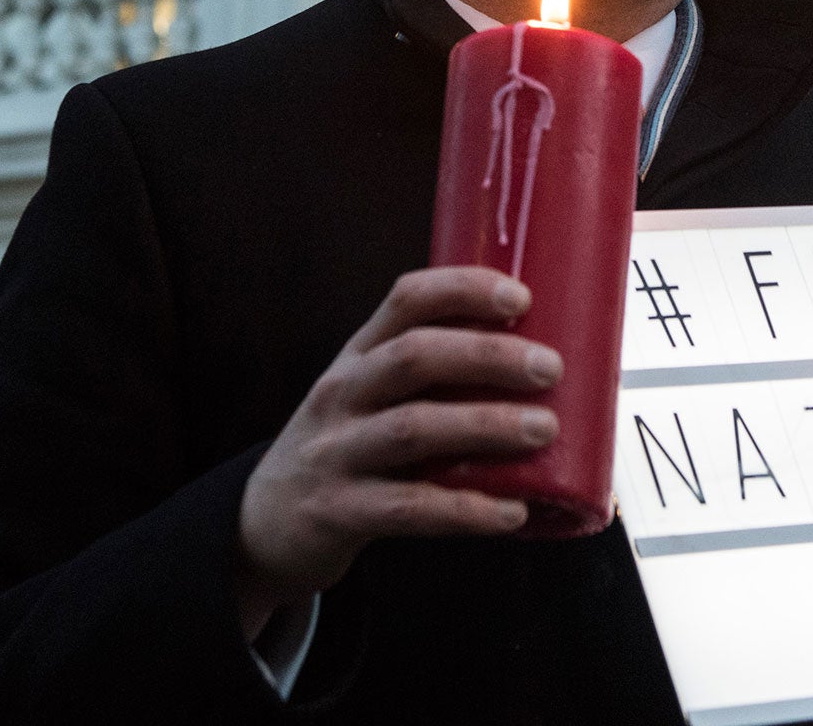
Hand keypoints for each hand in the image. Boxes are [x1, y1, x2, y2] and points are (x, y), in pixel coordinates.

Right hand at [234, 266, 562, 640]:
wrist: (263, 522)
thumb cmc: (347, 449)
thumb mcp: (369, 399)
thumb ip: (431, 381)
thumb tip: (537, 364)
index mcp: (357, 356)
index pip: (405, 301)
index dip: (462, 289)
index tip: (521, 298)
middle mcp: (342, 394)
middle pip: (413, 357)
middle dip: (485, 356)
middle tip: (549, 367)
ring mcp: (335, 452)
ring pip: (412, 429)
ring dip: (484, 425)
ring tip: (544, 429)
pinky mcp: (338, 511)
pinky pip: (408, 508)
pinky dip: (465, 510)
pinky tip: (512, 512)